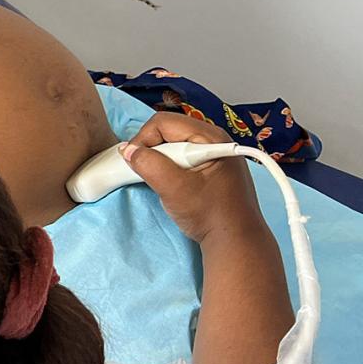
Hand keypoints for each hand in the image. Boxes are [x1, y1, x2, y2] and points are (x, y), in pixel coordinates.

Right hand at [121, 113, 266, 245]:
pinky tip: (172, 183)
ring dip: (160, 159)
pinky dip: (170, 166)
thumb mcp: (174, 189)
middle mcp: (215, 139)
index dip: (143, 139)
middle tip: (147, 173)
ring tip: (162, 180)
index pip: (164, 122)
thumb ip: (149, 165)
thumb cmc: (210, 215)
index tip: (134, 162)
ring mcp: (215, 152)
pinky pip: (182, 155)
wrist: (234, 240)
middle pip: (169, 130)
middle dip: (151, 149)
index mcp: (212, 138)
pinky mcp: (212, 165)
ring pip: (174, 143)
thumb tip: (128, 151)